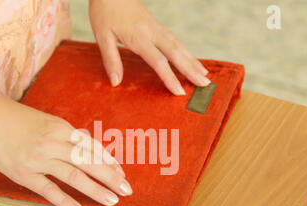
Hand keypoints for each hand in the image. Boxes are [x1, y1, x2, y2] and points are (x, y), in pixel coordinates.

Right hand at [0, 97, 130, 205]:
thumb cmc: (17, 119)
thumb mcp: (47, 121)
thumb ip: (67, 136)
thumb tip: (88, 148)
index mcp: (61, 128)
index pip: (92, 147)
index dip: (109, 161)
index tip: (121, 173)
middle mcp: (54, 142)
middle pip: (89, 161)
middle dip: (111, 176)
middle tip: (127, 189)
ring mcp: (39, 159)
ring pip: (74, 175)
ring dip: (96, 189)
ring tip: (112, 200)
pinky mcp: (24, 173)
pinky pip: (48, 189)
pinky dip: (65, 201)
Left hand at [89, 0, 209, 94]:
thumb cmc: (104, 11)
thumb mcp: (102, 36)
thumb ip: (111, 60)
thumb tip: (116, 83)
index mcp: (139, 37)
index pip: (159, 61)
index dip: (170, 78)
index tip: (179, 92)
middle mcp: (152, 32)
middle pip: (176, 53)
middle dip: (191, 70)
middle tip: (205, 85)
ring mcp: (156, 27)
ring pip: (179, 45)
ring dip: (193, 60)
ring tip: (205, 75)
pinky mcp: (157, 25)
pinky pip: (175, 40)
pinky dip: (186, 51)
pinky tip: (191, 59)